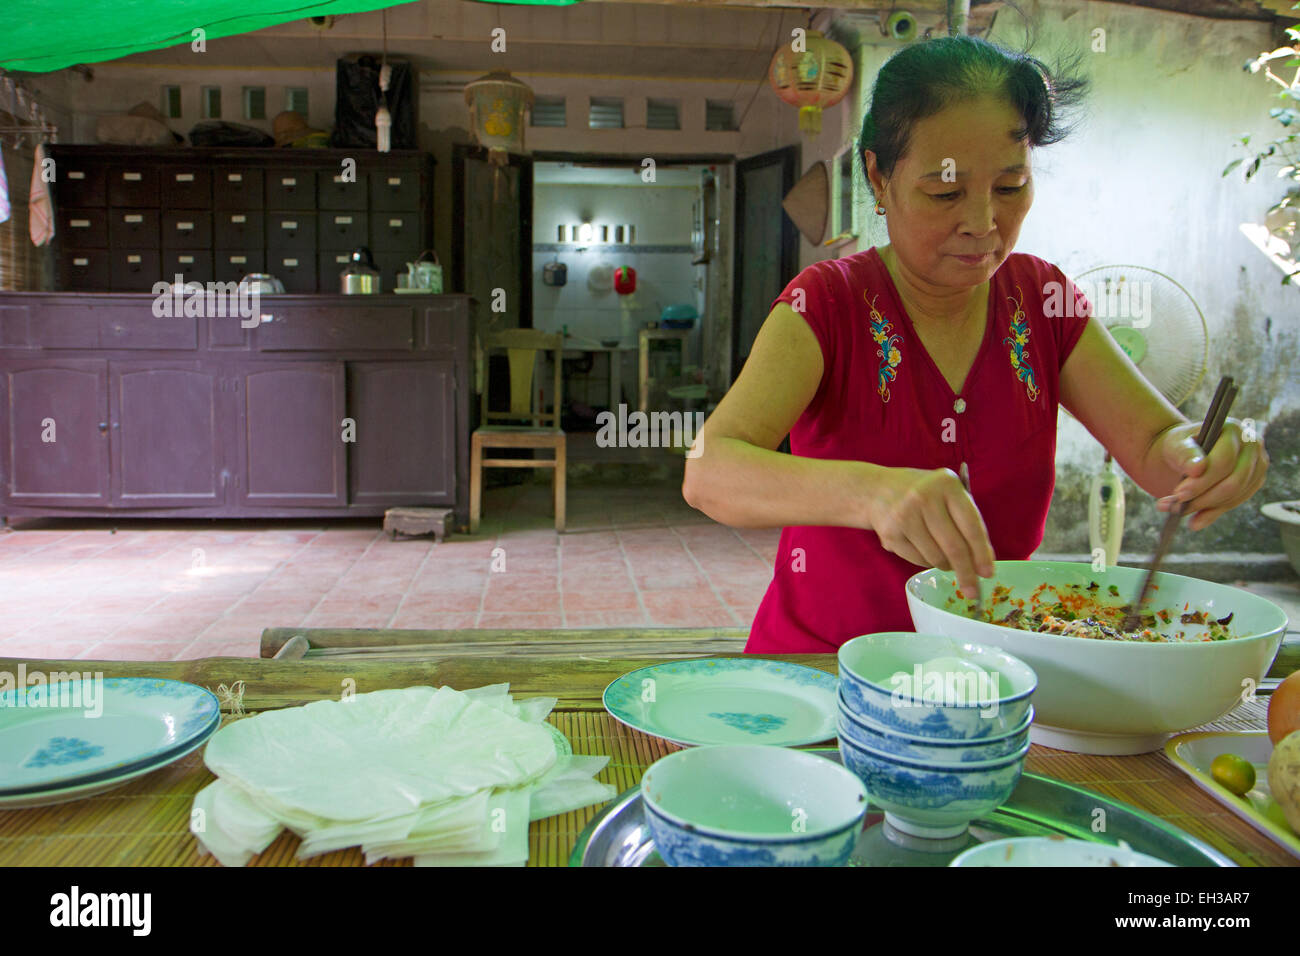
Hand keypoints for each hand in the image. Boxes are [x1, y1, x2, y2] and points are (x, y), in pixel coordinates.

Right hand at [867, 466, 995, 597]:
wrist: (877, 489)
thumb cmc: (923, 494)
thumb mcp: (948, 494)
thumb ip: (967, 521)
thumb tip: (984, 562)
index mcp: (946, 484)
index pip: (971, 526)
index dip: (982, 553)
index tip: (988, 574)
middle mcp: (924, 497)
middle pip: (953, 547)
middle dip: (966, 573)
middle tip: (973, 591)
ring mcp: (905, 516)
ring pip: (936, 557)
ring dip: (946, 565)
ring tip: (945, 558)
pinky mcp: (890, 533)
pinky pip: (918, 560)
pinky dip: (927, 562)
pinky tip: (926, 550)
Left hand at [1154, 418, 1268, 529]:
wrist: (1187, 453)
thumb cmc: (1181, 446)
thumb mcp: (1175, 444)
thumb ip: (1184, 453)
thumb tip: (1197, 469)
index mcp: (1234, 429)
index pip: (1224, 461)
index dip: (1202, 481)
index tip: (1179, 494)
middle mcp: (1252, 445)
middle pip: (1233, 481)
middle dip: (1203, 498)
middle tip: (1176, 507)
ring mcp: (1257, 465)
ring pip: (1235, 495)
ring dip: (1205, 507)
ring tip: (1177, 511)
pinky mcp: (1254, 482)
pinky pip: (1235, 502)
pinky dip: (1213, 513)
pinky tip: (1195, 521)